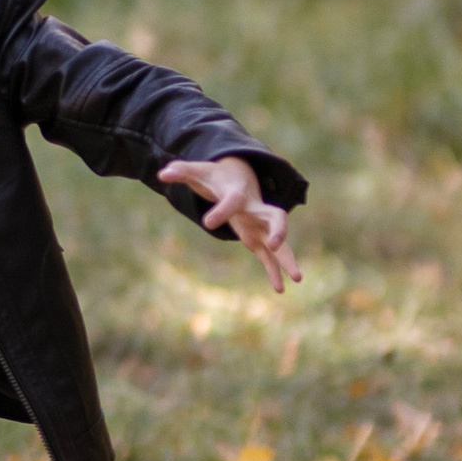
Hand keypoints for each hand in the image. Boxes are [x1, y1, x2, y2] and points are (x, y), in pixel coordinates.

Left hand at [159, 153, 300, 294]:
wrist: (238, 177)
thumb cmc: (216, 176)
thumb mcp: (198, 172)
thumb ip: (181, 171)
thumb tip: (163, 173)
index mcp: (238, 194)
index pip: (233, 201)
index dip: (221, 211)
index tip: (208, 223)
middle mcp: (255, 209)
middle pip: (275, 217)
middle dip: (278, 230)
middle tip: (275, 245)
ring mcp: (260, 225)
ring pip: (279, 241)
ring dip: (287, 258)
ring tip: (298, 278)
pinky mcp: (258, 238)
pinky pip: (269, 256)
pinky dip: (274, 271)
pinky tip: (279, 289)